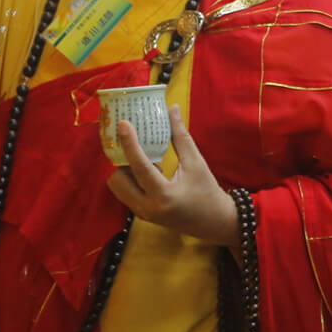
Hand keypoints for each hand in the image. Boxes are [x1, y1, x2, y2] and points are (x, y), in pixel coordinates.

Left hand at [106, 105, 238, 247]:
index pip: (140, 166)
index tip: (123, 123)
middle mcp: (148, 208)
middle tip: (135, 147)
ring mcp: (142, 214)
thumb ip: (180, 136)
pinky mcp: (141, 215)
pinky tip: (147, 172)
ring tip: (143, 161)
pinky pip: (125, 194)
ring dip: (124, 171)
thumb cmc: (207, 191)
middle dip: (122, 161)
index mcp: (164, 195)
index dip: (129, 143)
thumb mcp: (196, 162)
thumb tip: (172, 109)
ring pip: (117, 188)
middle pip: (118, 179)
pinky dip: (130, 180)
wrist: (214, 222)